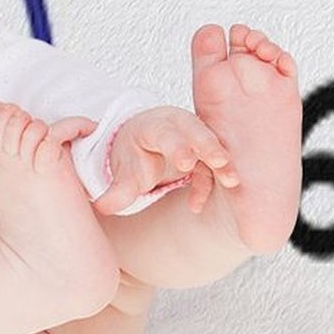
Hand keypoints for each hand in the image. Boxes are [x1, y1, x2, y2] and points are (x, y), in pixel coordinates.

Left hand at [93, 106, 237, 215]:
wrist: (141, 144)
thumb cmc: (134, 155)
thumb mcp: (123, 171)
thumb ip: (116, 191)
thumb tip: (101, 207)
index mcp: (152, 126)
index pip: (165, 132)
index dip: (177, 146)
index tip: (186, 162)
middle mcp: (177, 126)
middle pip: (195, 131)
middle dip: (208, 146)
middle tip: (220, 162)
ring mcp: (194, 136)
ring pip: (211, 145)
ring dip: (222, 163)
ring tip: (231, 181)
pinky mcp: (205, 151)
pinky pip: (212, 165)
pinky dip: (209, 183)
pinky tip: (195, 205)